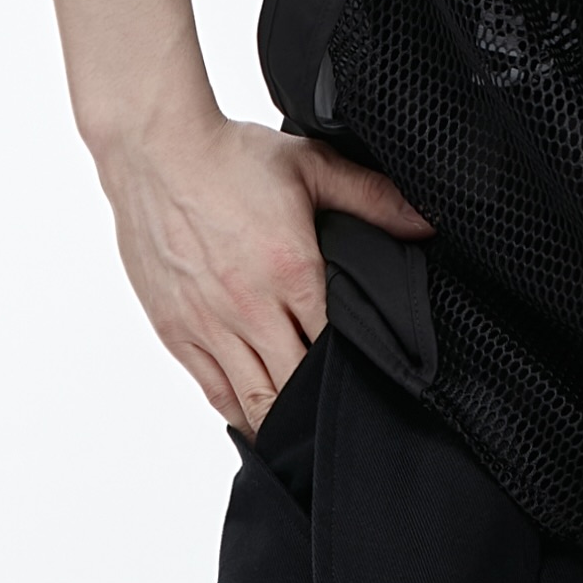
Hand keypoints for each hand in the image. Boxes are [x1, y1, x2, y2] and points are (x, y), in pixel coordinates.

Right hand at [91, 107, 430, 433]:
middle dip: (322, 405)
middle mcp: (250, 308)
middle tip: (346, 414)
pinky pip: (213, 390)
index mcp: (291, 271)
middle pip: (296, 386)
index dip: (358, 367)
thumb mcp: (312, 165)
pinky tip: (257, 419)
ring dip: (282, 421)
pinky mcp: (176, 330)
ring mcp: (209, 324)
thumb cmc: (231, 157)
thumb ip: (372, 199)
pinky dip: (238, 412)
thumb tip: (426, 223)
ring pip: (253, 401)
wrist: (156, 150)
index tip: (376, 378)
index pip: (336, 345)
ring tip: (307, 432)